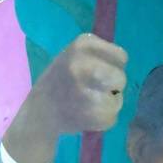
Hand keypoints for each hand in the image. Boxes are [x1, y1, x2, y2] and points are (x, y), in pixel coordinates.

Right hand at [4, 34, 127, 162]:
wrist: (40, 110)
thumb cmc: (62, 79)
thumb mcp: (75, 55)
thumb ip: (100, 56)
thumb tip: (122, 62)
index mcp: (82, 45)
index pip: (121, 56)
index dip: (114, 66)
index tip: (100, 71)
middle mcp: (81, 65)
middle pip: (121, 78)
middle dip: (114, 85)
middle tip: (94, 88)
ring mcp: (85, 91)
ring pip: (118, 99)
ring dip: (109, 103)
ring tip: (88, 102)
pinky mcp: (90, 114)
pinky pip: (112, 116)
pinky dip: (103, 118)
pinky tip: (85, 114)